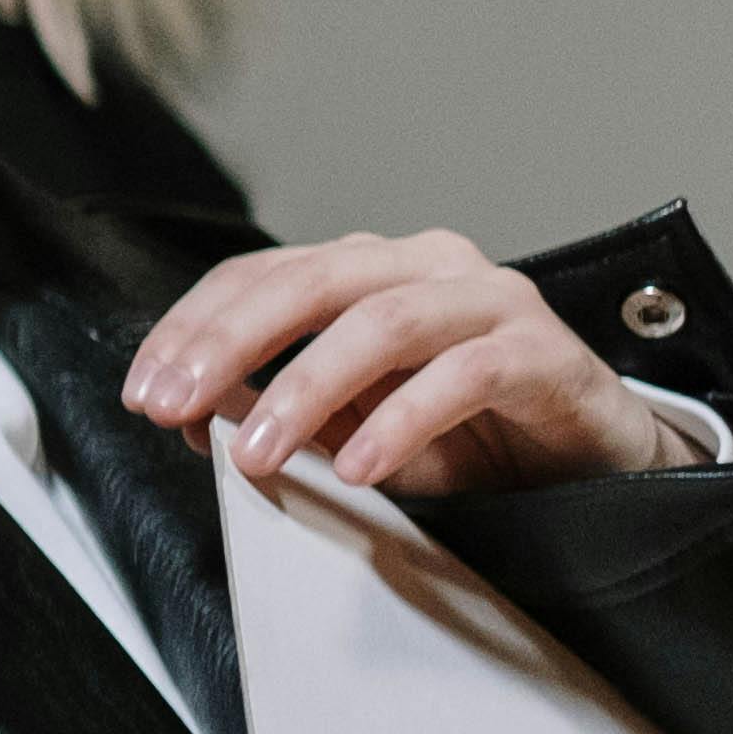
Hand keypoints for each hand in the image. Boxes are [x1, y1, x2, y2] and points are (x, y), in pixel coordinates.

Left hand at [125, 231, 680, 499]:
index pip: (261, 276)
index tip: (142, 390)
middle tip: (171, 408)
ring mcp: (489, 299)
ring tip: (257, 455)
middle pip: (309, 282)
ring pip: (380, 322)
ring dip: (304, 390)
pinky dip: (403, 422)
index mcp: (368, 270)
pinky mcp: (544, 351)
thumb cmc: (467, 436)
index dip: (193, 328)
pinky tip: (362, 467)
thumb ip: (278, 405)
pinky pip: (464, 375)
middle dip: (227, 346)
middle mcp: (424, 266)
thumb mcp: (352, 425)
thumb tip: (187, 407)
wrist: (589, 463)